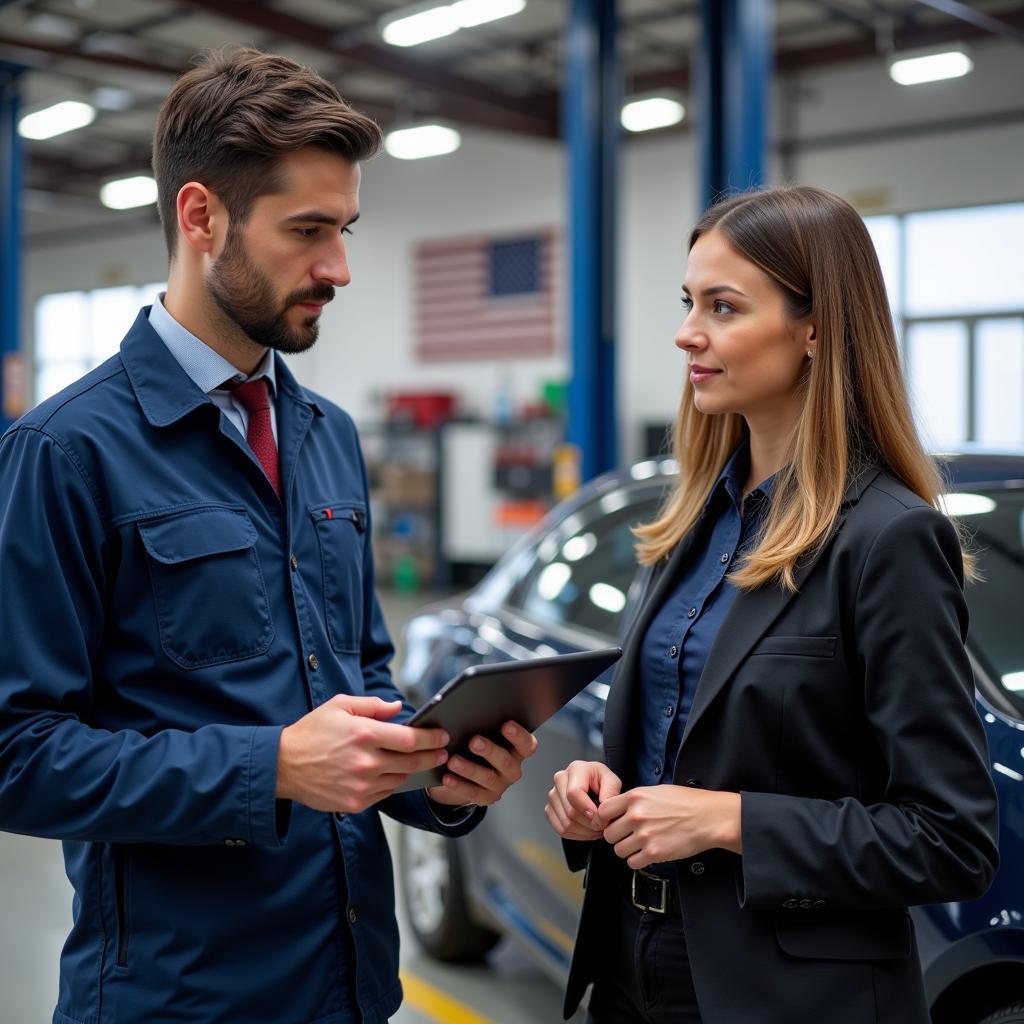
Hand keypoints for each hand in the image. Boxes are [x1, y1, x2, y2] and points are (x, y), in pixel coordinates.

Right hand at [276, 695, 449, 813]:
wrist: (282, 766)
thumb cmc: (311, 733)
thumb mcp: (339, 706)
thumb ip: (372, 705)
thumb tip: (397, 707)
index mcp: (364, 734)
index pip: (410, 739)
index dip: (431, 738)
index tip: (442, 736)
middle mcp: (366, 762)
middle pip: (412, 762)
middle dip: (432, 756)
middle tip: (442, 752)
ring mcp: (361, 785)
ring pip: (400, 778)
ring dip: (410, 770)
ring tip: (415, 762)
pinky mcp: (355, 803)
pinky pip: (385, 793)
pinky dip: (390, 783)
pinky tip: (389, 773)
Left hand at [426, 721, 537, 807]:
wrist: (466, 775)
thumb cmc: (477, 747)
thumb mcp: (486, 736)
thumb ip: (485, 726)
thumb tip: (471, 712)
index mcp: (517, 751)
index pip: (527, 744)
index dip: (519, 735)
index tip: (506, 725)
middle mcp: (512, 769)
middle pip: (506, 761)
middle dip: (490, 750)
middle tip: (474, 741)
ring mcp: (500, 785)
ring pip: (488, 778)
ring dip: (470, 769)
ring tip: (453, 760)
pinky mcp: (485, 798)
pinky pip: (473, 793)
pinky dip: (459, 785)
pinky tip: (447, 777)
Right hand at [545, 760, 622, 840]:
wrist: (594, 786)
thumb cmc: (602, 782)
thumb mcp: (613, 782)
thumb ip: (611, 793)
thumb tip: (601, 811)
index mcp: (576, 769)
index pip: (574, 793)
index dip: (587, 809)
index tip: (600, 818)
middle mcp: (560, 780)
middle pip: (570, 811)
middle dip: (590, 824)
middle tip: (604, 826)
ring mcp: (553, 796)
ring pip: (565, 823)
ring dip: (585, 832)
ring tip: (598, 828)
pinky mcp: (550, 809)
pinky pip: (561, 830)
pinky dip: (576, 835)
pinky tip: (587, 830)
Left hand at [595, 786, 741, 868]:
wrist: (708, 817)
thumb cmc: (686, 802)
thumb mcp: (656, 791)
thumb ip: (634, 799)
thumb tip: (618, 808)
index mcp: (635, 797)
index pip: (603, 811)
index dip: (605, 819)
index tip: (611, 823)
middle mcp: (637, 816)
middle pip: (609, 834)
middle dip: (617, 836)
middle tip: (628, 836)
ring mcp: (645, 835)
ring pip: (618, 850)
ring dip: (627, 850)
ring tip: (639, 845)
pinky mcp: (654, 853)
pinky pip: (632, 863)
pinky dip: (638, 861)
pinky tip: (647, 854)